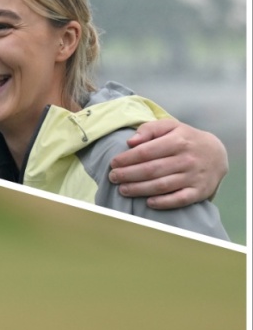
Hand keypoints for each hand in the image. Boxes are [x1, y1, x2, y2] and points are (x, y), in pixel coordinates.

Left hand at [109, 118, 227, 208]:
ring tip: (123, 189)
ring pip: (161, 186)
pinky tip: (148, 203)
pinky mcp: (199, 191)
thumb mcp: (170, 126)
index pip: (146, 152)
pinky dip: (163, 202)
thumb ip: (150, 129)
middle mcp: (186, 159)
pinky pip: (179, 199)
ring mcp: (193, 176)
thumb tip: (131, 142)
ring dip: (139, 189)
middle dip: (127, 175)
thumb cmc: (185, 139)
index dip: (126, 159)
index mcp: (178, 141)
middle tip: (113, 177)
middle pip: (150, 170)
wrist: (216, 154)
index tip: (113, 163)